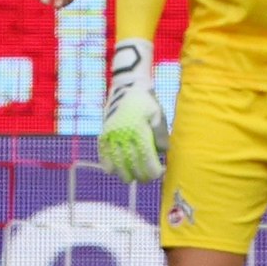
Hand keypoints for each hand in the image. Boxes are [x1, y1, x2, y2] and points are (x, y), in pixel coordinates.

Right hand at [98, 39, 168, 182]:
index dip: (153, 170)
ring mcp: (111, 134)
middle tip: (148, 178)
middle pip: (132, 163)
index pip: (146, 158)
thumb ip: (161, 133)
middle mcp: (123, 133)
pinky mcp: (103, 133)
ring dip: (125, 174)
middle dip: (142, 175)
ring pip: (116, 162)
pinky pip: (103, 153)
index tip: (160, 173)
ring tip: (132, 178)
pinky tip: (114, 172)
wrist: (127, 87)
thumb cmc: (147, 102)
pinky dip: (108, 165)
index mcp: (139, 129)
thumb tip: (163, 152)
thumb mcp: (159, 114)